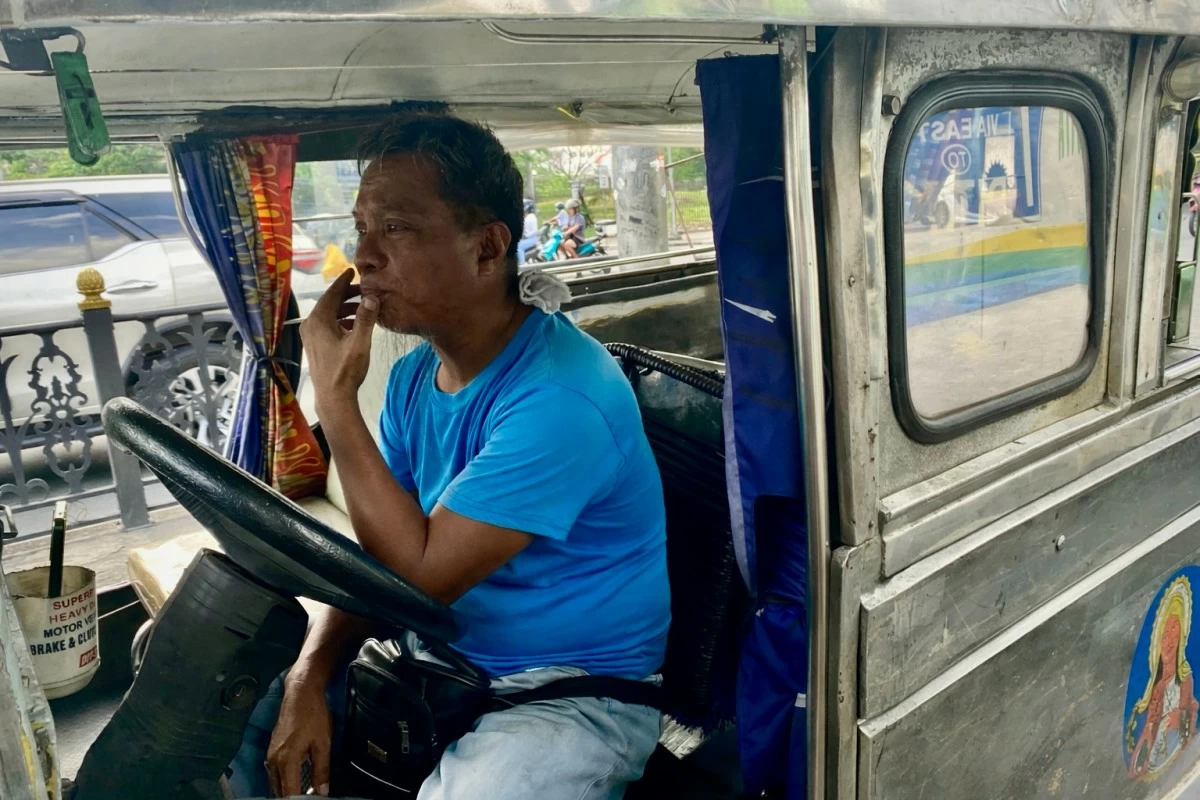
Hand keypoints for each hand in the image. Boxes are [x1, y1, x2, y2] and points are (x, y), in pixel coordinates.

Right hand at [266, 675, 332, 796]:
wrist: (300, 693)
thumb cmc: (313, 716)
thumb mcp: (323, 743)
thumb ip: (322, 770)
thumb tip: (323, 792)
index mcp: (287, 761)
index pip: (290, 793)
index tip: (311, 799)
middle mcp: (274, 761)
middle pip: (279, 790)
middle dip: (292, 796)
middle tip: (308, 797)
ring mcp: (271, 754)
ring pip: (275, 782)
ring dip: (286, 789)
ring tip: (303, 792)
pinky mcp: (272, 749)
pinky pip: (274, 772)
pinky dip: (284, 779)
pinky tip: (296, 779)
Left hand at [299, 270, 377, 411]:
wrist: (333, 397)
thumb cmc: (346, 370)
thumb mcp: (359, 342)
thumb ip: (365, 318)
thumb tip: (371, 297)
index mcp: (319, 320)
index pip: (332, 293)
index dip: (344, 281)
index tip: (352, 270)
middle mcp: (310, 324)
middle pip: (329, 302)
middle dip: (347, 295)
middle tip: (364, 290)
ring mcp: (310, 335)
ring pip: (328, 314)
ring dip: (345, 309)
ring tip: (363, 307)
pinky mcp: (314, 345)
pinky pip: (327, 324)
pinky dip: (340, 320)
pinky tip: (354, 325)